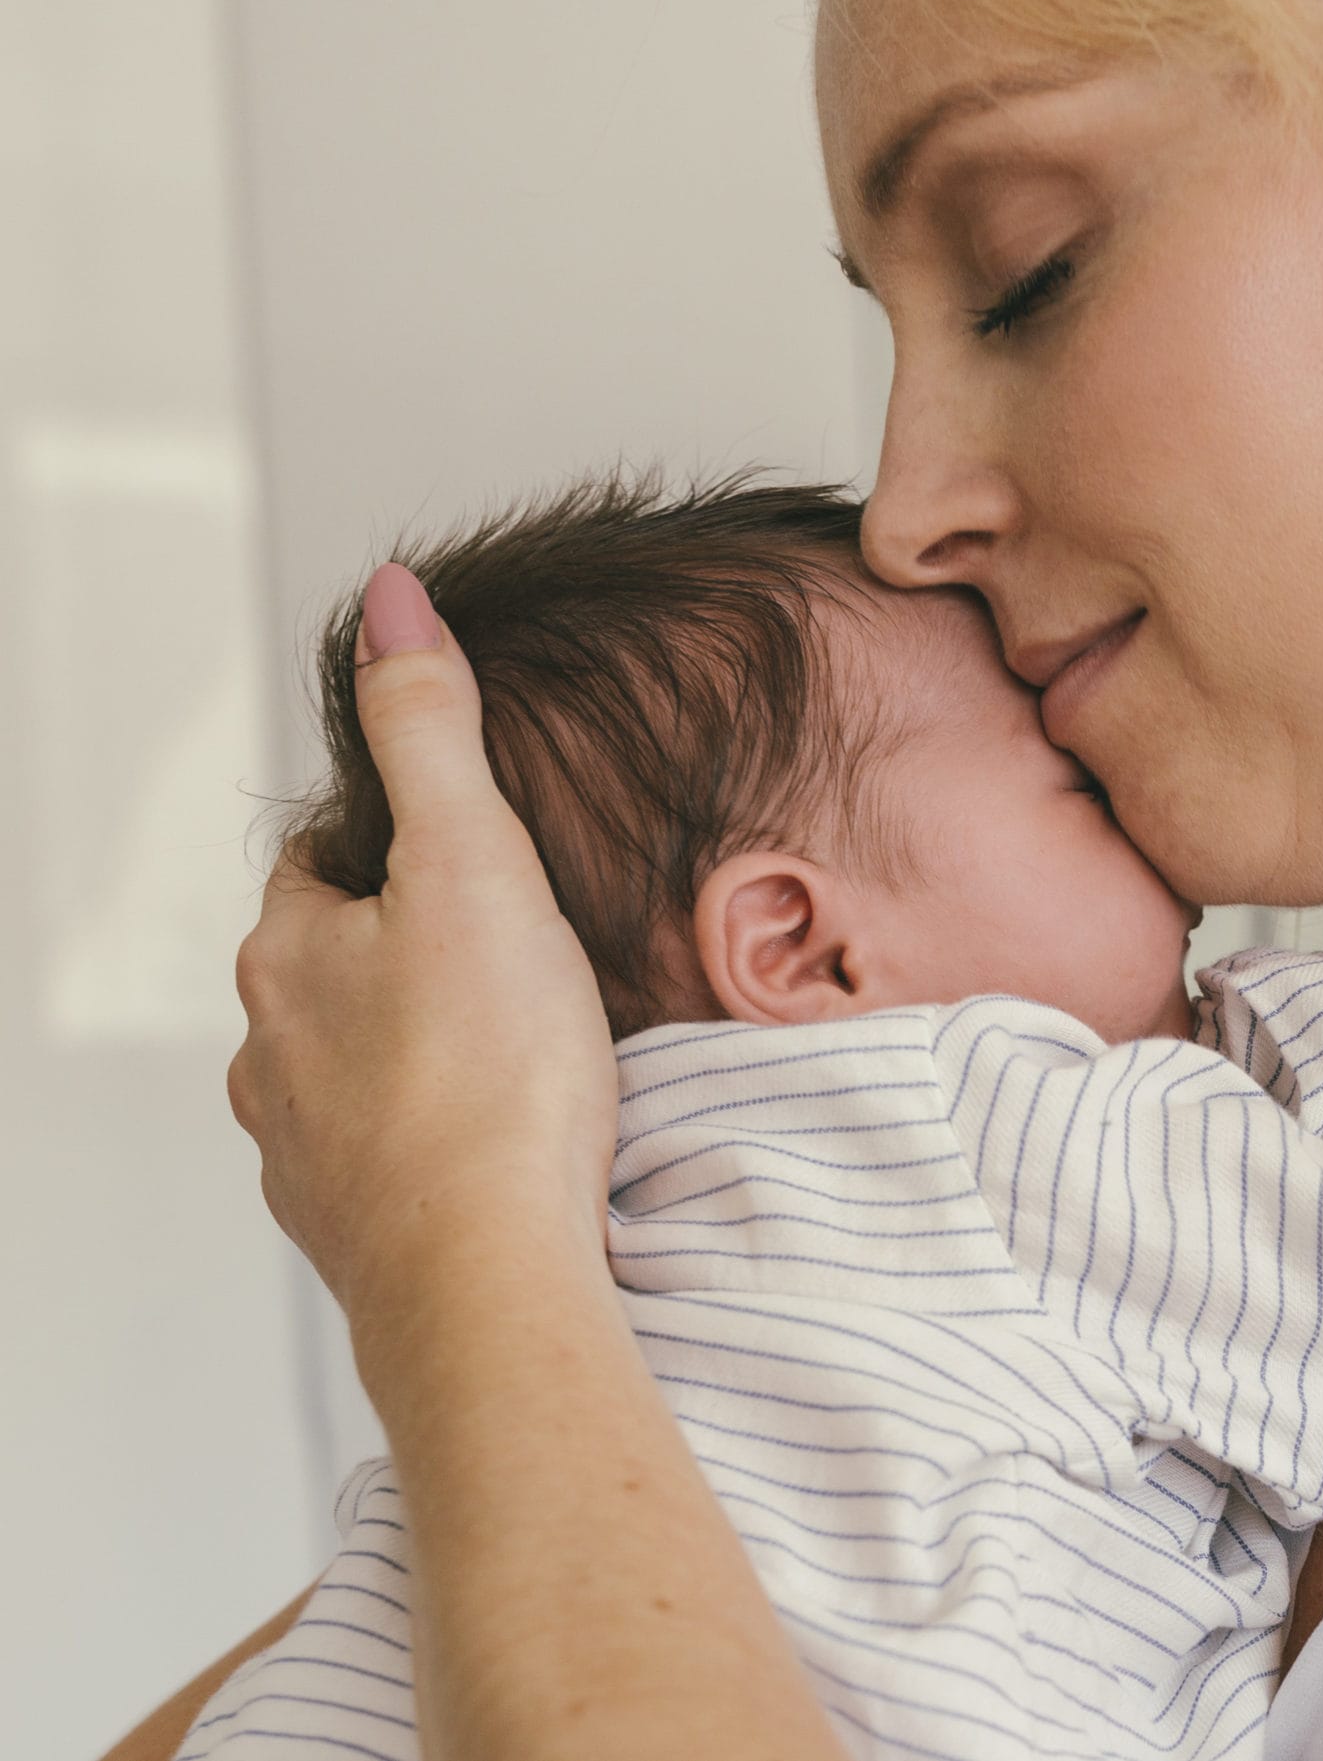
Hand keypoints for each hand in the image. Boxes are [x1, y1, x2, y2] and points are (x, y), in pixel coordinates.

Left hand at [228, 564, 620, 1339]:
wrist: (488, 1270)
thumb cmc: (491, 1069)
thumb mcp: (473, 857)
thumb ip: (430, 727)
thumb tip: (387, 598)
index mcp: (287, 951)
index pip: (319, 858)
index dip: (393, 838)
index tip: (466, 846)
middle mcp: (268, 1050)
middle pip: (329, 964)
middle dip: (403, 947)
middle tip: (507, 945)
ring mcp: (300, 1147)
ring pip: (347, 1063)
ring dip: (408, 1047)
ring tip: (508, 1047)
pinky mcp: (348, 1227)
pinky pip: (381, 1154)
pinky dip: (425, 1134)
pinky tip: (494, 1138)